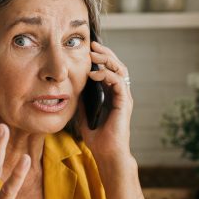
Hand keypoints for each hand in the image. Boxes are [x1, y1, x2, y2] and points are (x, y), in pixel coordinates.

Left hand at [79, 41, 133, 159]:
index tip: (89, 49)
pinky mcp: (124, 103)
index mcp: (111, 95)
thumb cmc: (97, 137)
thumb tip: (73, 86)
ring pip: (120, 70)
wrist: (106, 153)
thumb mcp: (84, 114)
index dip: (101, 58)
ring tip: (94, 55)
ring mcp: (124, 98)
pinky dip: (107, 75)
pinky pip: (118, 82)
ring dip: (107, 60)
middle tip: (93, 45)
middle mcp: (120, 94)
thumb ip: (82, 100)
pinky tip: (94, 73)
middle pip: (117, 66)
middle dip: (105, 54)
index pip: (109, 70)